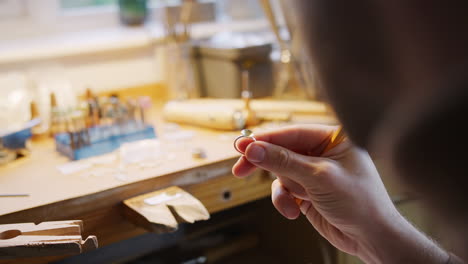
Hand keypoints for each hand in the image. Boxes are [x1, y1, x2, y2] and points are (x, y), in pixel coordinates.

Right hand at [232, 125, 448, 262]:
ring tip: (289, 204)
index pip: (292, 133)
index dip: (265, 139)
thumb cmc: (360, 202)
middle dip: (264, 163)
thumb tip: (254, 149)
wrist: (372, 237)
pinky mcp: (308, 190)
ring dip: (281, 190)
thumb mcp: (319, 178)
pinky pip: (285, 190)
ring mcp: (314, 172)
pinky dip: (285, 201)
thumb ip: (284, 162)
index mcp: (333, 138)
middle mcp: (323, 152)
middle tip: (240, 168)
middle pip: (282, 150)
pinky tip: (294, 212)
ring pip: (280, 173)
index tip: (242, 146)